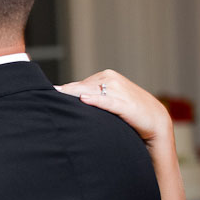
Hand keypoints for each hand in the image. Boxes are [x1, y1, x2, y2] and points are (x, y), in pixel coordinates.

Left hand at [55, 69, 172, 144]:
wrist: (155, 122)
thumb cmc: (128, 113)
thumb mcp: (108, 101)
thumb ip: (91, 98)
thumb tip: (64, 100)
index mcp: (105, 77)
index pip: (77, 85)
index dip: (61, 93)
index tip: (44, 95)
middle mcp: (110, 79)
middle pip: (79, 88)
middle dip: (64, 94)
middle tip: (45, 98)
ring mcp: (118, 90)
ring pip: (89, 92)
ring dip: (74, 96)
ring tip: (56, 100)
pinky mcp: (126, 103)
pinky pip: (107, 101)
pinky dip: (96, 100)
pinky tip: (84, 99)